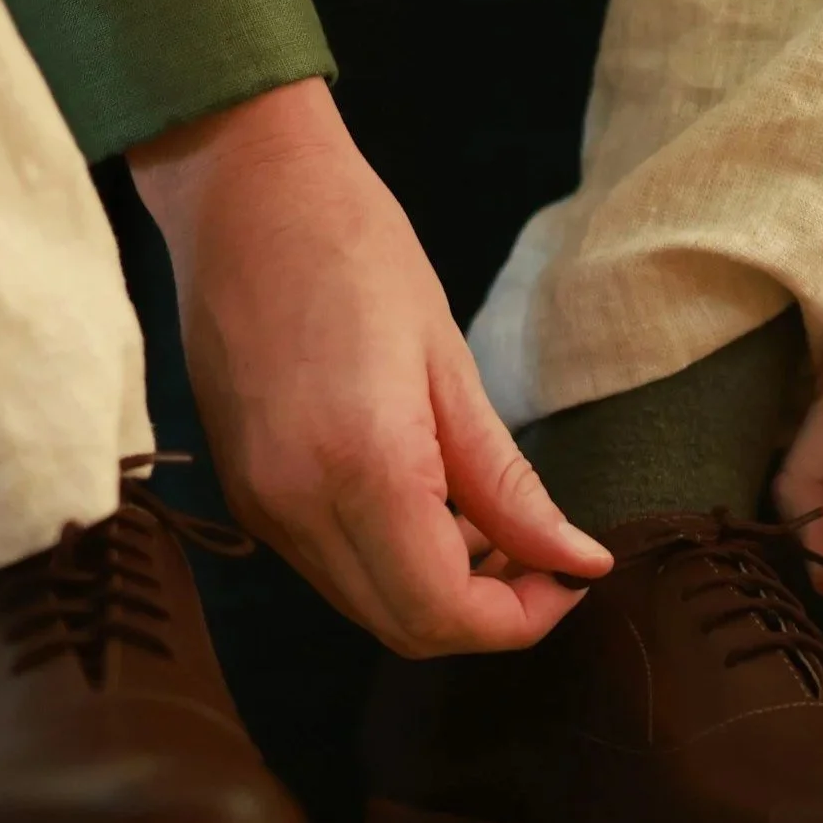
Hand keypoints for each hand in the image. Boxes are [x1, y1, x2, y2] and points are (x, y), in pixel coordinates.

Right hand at [129, 79, 611, 657]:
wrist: (242, 194)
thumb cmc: (359, 252)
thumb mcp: (452, 367)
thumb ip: (510, 486)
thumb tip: (579, 560)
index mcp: (362, 468)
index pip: (445, 612)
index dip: (521, 620)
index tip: (570, 577)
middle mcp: (297, 507)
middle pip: (404, 628)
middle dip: (485, 616)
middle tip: (541, 559)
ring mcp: (260, 506)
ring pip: (365, 606)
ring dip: (436, 593)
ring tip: (489, 527)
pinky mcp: (245, 494)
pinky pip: (328, 567)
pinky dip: (388, 563)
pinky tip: (427, 506)